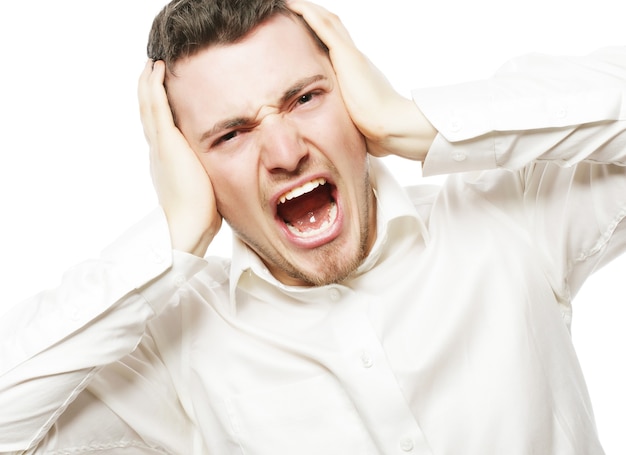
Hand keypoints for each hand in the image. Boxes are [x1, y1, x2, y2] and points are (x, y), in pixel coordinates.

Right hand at [138, 60, 220, 255]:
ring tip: (152, 63)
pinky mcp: (165, 141)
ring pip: (149, 105)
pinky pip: (156, 106)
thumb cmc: (200, 214)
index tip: (162, 91)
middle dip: (150, 90)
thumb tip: (221, 174)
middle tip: (151, 69)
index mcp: (167, 160)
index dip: (159, 107)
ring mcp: (160, 144)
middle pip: (150, 112)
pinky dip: (154, 86)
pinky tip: (156, 68)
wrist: (187, 225)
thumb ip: (208, 174)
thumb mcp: (205, 186)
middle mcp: (158, 150)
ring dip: (149, 82)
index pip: (161, 127)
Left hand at [287, 1, 436, 160]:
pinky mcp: (346, 56)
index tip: (304, 29)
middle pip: (331, 27)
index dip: (320, 33)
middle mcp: (353, 58)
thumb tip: (347, 132)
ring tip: (289, 1)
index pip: (335, 45)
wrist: (390, 127)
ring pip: (326, 21)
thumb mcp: (356, 121)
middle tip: (294, 7)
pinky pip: (323, 27)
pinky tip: (292, 4)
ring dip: (307, 9)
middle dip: (313, 15)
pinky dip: (307, 13)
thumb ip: (349, 119)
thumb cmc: (377, 131)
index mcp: (355, 72)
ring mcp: (350, 55)